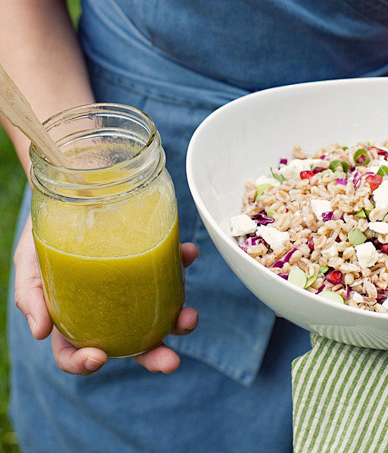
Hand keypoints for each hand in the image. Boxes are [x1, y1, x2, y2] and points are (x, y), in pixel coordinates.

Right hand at [13, 214, 198, 374]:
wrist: (69, 194)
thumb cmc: (44, 235)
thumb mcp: (28, 263)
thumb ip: (29, 296)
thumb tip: (40, 332)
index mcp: (73, 319)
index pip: (77, 352)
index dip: (85, 363)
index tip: (99, 356)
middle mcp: (109, 310)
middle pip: (131, 344)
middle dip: (154, 356)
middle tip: (171, 361)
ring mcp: (134, 286)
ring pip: (160, 313)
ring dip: (179, 320)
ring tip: (188, 315)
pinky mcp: (150, 259)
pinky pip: (171, 265)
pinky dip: (182, 261)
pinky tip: (188, 253)